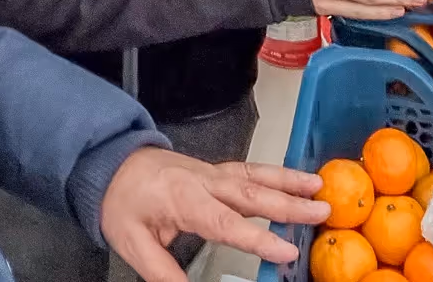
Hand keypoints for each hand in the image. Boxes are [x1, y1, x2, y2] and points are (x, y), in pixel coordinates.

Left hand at [100, 148, 330, 281]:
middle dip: (289, 204)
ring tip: (319, 188)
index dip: (258, 237)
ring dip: (289, 182)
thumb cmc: (121, 201)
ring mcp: (212, 173)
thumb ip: (163, 273)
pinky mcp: (215, 170)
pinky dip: (277, 173)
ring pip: (256, 176)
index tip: (287, 250)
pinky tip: (296, 178)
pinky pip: (251, 170)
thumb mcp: (132, 243)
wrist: (111, 162)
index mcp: (185, 200)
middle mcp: (204, 182)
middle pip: (251, 194)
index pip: (227, 222)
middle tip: (321, 212)